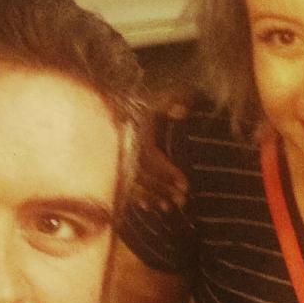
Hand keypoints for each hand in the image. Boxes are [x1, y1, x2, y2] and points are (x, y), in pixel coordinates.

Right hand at [131, 86, 190, 211]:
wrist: (125, 99)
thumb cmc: (152, 97)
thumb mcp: (162, 95)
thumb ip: (173, 100)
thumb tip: (182, 111)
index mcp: (136, 129)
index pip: (151, 156)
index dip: (168, 172)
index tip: (186, 185)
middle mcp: (125, 143)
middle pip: (142, 173)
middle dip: (163, 188)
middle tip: (182, 201)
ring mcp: (119, 154)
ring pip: (133, 180)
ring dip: (152, 195)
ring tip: (170, 207)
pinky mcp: (117, 162)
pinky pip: (124, 183)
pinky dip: (137, 196)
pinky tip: (149, 207)